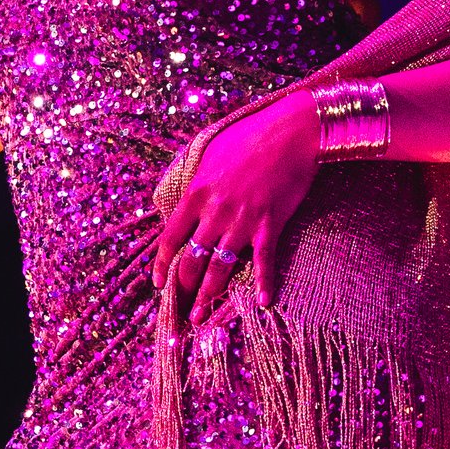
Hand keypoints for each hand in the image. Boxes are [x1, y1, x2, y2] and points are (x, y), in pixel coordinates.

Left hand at [152, 93, 320, 325]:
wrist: (291, 130)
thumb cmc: (250, 134)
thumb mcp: (210, 152)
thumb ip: (196, 178)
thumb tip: (185, 195)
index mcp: (196, 194)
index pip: (170, 239)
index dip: (162, 266)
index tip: (159, 284)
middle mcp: (214, 212)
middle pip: (192, 261)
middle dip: (185, 289)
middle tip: (182, 310)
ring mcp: (242, 221)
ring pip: (219, 268)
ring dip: (210, 296)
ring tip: (202, 317)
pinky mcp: (270, 224)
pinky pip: (263, 262)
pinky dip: (263, 284)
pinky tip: (263, 303)